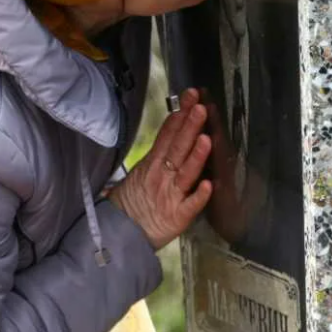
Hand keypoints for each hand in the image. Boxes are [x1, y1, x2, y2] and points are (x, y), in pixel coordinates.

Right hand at [109, 88, 212, 249]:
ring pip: (186, 173)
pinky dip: (199, 196)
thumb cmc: (133, 202)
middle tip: (200, 108)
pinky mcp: (178, 217)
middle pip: (178, 149)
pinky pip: (190, 206)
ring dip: (196, 156)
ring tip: (206, 139)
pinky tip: (209, 185)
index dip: (179, 116)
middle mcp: (163, 176)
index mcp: (153, 164)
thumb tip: (172, 128)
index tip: (190, 97)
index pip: (167, 135)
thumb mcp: (140, 172)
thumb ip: (157, 153)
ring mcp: (171, 196)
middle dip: (189, 128)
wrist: (122, 235)